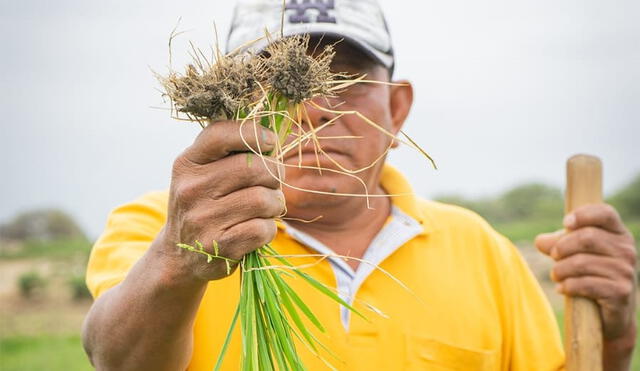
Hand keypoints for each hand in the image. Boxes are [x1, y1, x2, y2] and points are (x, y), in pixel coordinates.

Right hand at [156, 120, 283, 281]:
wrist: (178, 256)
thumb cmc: (203, 205)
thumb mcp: (202, 174)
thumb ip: (229, 153)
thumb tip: (270, 137)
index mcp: (187, 164)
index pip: (220, 135)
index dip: (253, 133)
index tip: (269, 142)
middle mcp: (191, 189)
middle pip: (255, 168)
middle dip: (274, 175)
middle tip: (270, 184)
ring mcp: (203, 219)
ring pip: (263, 199)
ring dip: (275, 204)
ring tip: (265, 208)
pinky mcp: (218, 247)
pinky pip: (263, 229)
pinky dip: (268, 229)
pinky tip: (256, 229)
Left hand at [535, 204, 636, 368]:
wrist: (610, 314)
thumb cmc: (590, 275)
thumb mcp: (573, 254)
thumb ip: (557, 243)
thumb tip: (540, 241)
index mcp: (618, 233)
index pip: (605, 213)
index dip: (583, 214)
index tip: (565, 223)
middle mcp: (626, 250)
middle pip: (587, 237)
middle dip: (562, 247)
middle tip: (553, 257)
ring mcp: (626, 271)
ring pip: (582, 262)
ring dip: (560, 270)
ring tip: (556, 275)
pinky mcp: (620, 291)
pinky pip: (585, 284)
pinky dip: (567, 286)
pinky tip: (562, 288)